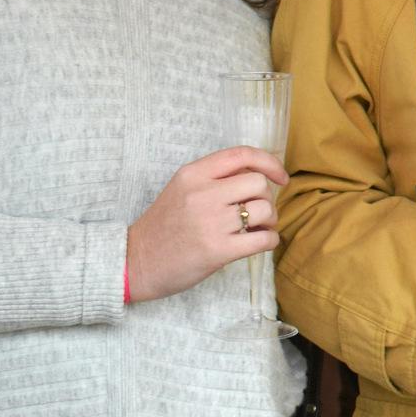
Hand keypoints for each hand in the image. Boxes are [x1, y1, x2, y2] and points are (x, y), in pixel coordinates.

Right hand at [125, 147, 288, 303]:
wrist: (136, 261)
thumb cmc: (165, 226)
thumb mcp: (182, 189)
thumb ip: (215, 178)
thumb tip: (260, 175)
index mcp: (193, 174)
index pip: (242, 155)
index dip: (269, 162)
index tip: (280, 177)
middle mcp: (202, 194)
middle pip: (258, 183)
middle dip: (266, 198)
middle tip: (257, 212)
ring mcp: (210, 222)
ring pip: (265, 210)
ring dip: (270, 220)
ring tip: (257, 228)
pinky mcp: (218, 250)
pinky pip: (264, 239)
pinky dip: (270, 240)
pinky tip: (260, 242)